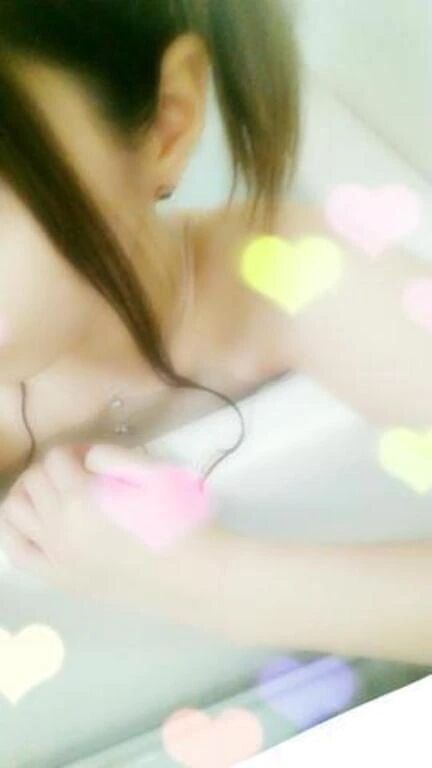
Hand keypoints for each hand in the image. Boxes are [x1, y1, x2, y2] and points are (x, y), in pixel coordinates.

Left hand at [0, 443, 225, 619]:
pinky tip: (39, 523)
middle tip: (78, 473)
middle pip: (33, 481)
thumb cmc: (180, 522)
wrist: (194, 577)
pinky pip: (19, 552)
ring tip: (54, 493)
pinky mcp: (62, 580)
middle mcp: (60, 528)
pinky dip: (18, 531)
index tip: (93, 456)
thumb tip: (85, 458)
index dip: (74, 449)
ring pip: (14, 513)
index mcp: (84, 498)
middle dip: (52, 469)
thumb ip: (113, 456)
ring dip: (28, 494)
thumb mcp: (154, 474)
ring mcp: (57, 557)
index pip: (56, 459)